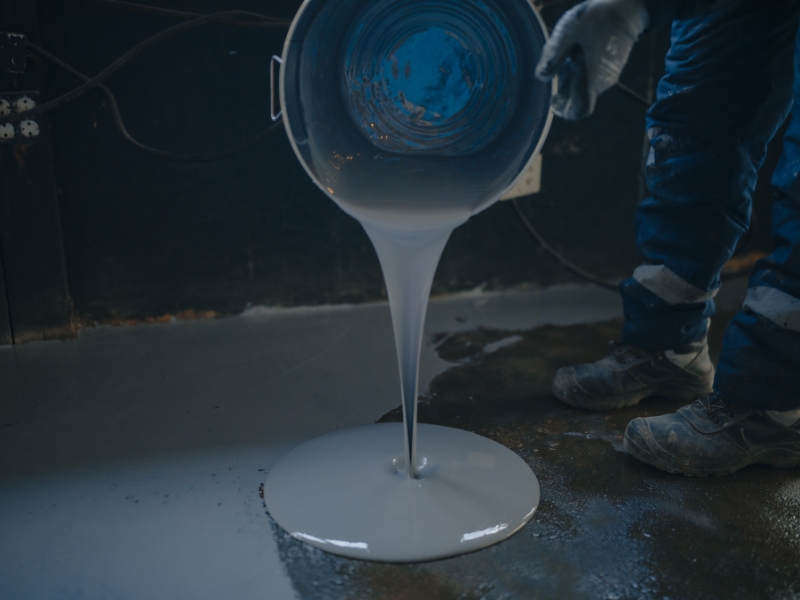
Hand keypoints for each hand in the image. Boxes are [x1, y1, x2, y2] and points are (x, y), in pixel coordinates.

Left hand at [535, 0, 648, 119]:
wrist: (627, 9)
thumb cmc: (596, 19)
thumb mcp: (569, 34)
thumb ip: (554, 57)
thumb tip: (541, 77)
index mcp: (590, 77)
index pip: (580, 111)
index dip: (566, 112)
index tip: (555, 100)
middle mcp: (601, 82)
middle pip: (579, 100)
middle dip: (564, 93)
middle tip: (556, 75)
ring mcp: (608, 76)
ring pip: (585, 88)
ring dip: (572, 81)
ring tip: (567, 59)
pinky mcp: (611, 68)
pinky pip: (593, 78)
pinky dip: (582, 73)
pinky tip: (577, 54)